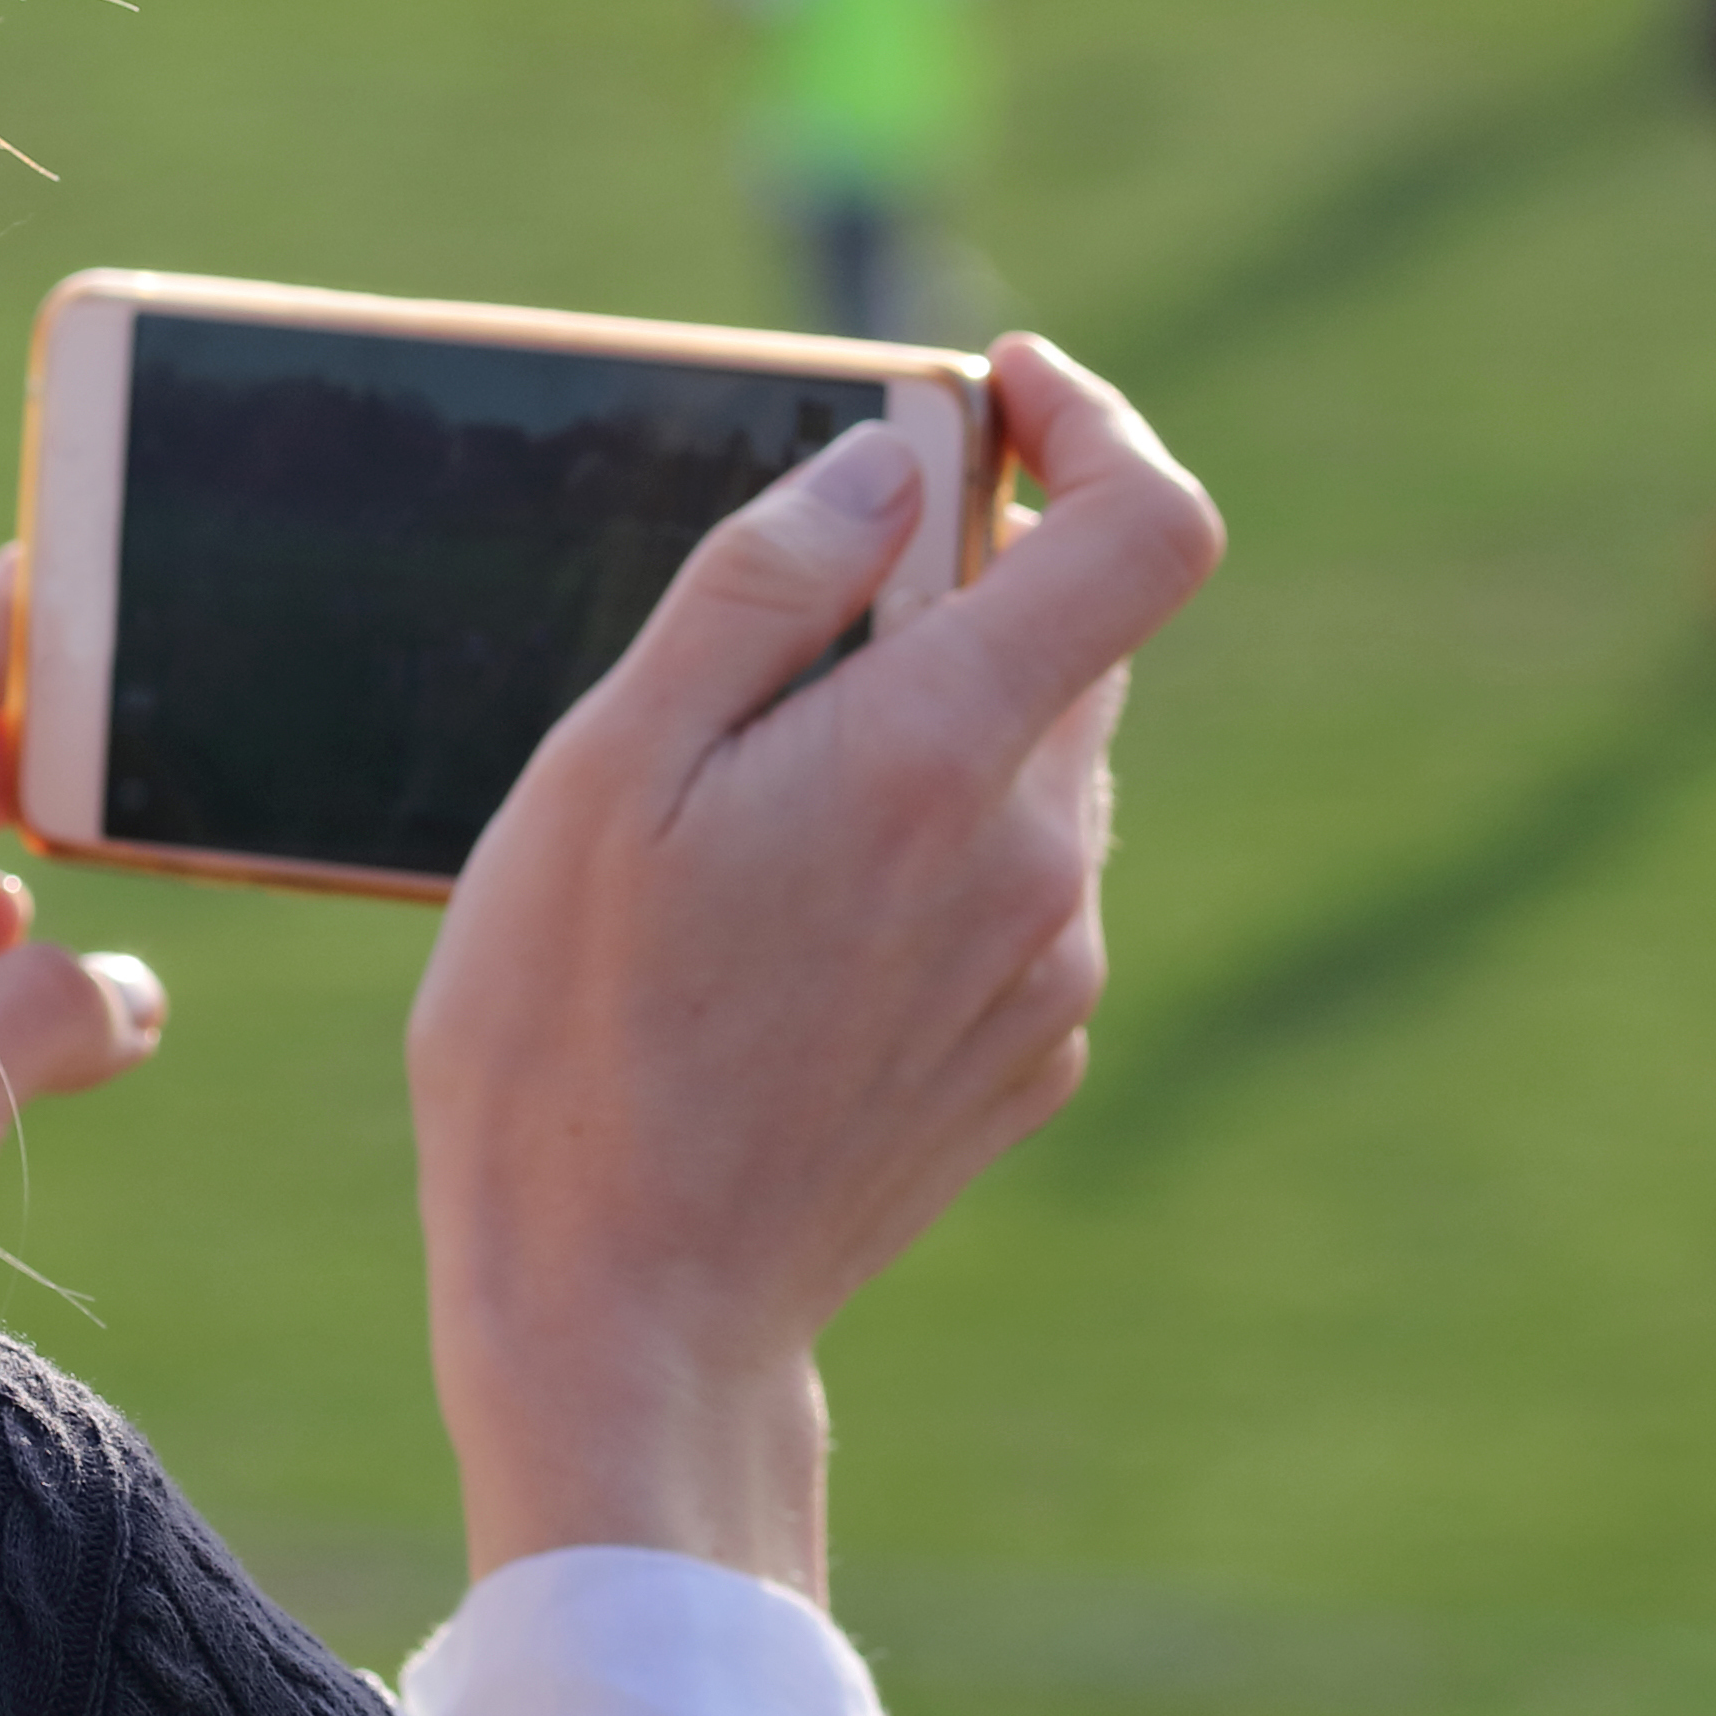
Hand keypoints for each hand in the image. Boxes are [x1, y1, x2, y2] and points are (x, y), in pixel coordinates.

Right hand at [403, 336, 1224, 1593]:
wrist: (629, 1320)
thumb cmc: (567, 1040)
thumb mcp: (603, 774)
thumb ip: (757, 590)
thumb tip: (885, 465)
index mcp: (938, 757)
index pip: (1148, 528)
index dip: (1096, 425)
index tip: (989, 395)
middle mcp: (1038, 856)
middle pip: (1075, 638)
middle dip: (955, 583)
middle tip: (777, 627)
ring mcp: (1050, 966)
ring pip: (1034, 764)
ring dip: (924, 728)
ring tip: (740, 817)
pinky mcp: (1030, 1053)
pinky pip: (1009, 886)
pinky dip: (924, 850)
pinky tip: (779, 934)